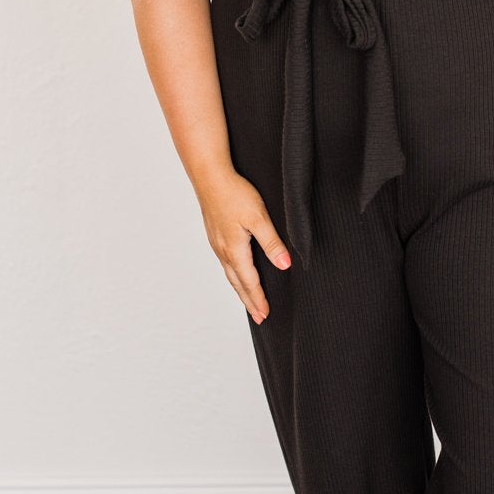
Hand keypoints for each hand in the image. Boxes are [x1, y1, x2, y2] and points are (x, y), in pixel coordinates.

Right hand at [198, 168, 291, 322]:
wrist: (209, 176)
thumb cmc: (234, 193)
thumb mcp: (259, 218)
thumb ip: (271, 242)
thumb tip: (284, 265)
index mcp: (234, 250)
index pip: (250, 282)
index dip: (259, 299)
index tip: (266, 314)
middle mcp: (223, 250)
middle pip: (237, 283)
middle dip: (249, 301)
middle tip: (258, 317)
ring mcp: (217, 243)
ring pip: (230, 274)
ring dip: (240, 290)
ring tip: (248, 301)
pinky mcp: (215, 234)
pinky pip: (225, 262)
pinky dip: (233, 275)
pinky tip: (236, 273)